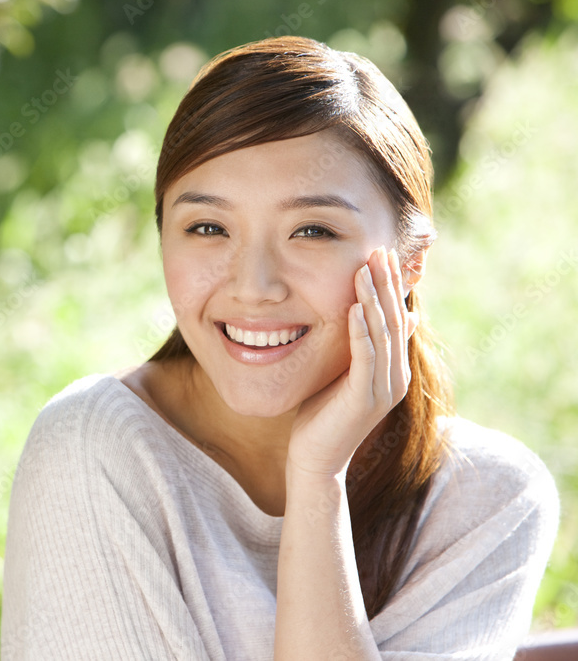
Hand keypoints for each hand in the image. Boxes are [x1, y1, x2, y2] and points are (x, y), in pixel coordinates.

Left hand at [286, 246, 418, 477]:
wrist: (315, 459)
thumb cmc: (323, 415)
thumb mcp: (345, 373)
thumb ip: (362, 347)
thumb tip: (387, 317)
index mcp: (393, 369)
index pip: (395, 318)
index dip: (390, 286)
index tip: (381, 254)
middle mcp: (395, 377)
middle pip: (394, 320)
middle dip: (386, 285)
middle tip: (379, 250)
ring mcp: (382, 389)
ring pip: (382, 335)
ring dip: (373, 300)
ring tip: (365, 269)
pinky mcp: (363, 399)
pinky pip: (365, 358)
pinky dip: (359, 331)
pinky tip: (352, 308)